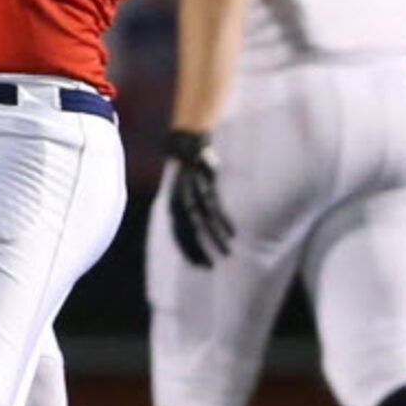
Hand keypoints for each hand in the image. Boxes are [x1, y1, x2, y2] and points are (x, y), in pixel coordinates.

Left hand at [162, 129, 234, 267]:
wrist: (187, 139)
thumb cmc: (186, 167)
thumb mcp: (184, 188)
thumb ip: (186, 205)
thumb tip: (193, 225)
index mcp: (173, 202)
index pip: (178, 233)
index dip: (186, 250)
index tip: (198, 265)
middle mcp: (179, 199)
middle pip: (187, 230)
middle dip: (197, 250)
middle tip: (209, 267)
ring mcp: (191, 191)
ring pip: (202, 221)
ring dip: (215, 238)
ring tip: (227, 253)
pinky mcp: (204, 183)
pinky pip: (213, 206)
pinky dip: (223, 221)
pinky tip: (232, 233)